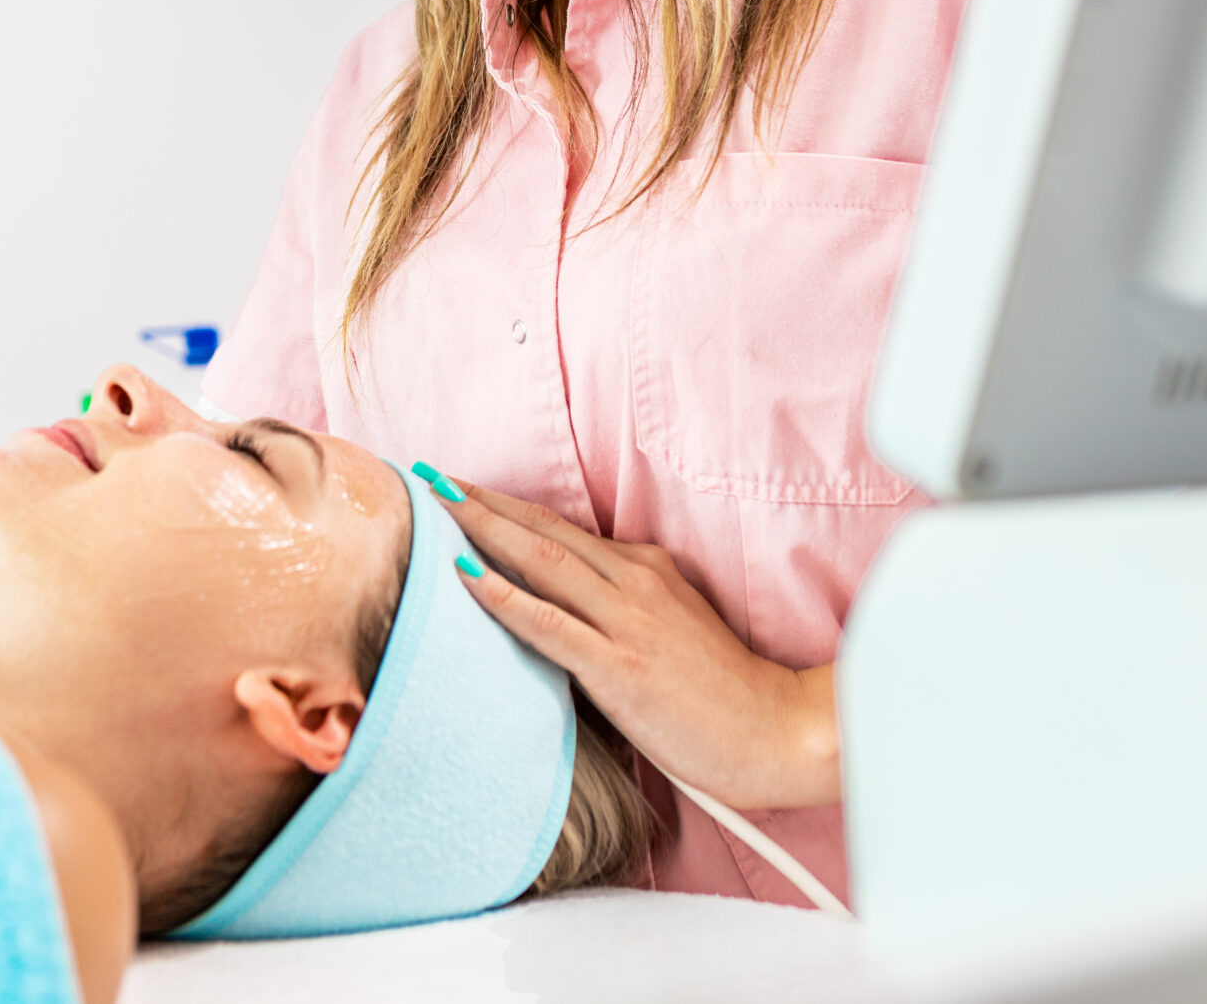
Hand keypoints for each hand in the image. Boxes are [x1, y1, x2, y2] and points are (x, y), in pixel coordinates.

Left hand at [427, 475, 839, 809]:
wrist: (774, 730)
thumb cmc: (723, 692)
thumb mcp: (674, 628)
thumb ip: (624, 609)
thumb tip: (565, 607)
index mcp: (649, 569)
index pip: (562, 530)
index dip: (508, 507)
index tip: (461, 489)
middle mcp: (635, 581)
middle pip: (544, 531)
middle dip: (482, 503)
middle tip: (431, 476)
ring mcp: (627, 620)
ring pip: (541, 561)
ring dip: (483, 529)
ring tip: (437, 505)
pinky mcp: (620, 664)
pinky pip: (550, 622)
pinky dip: (503, 595)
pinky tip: (467, 576)